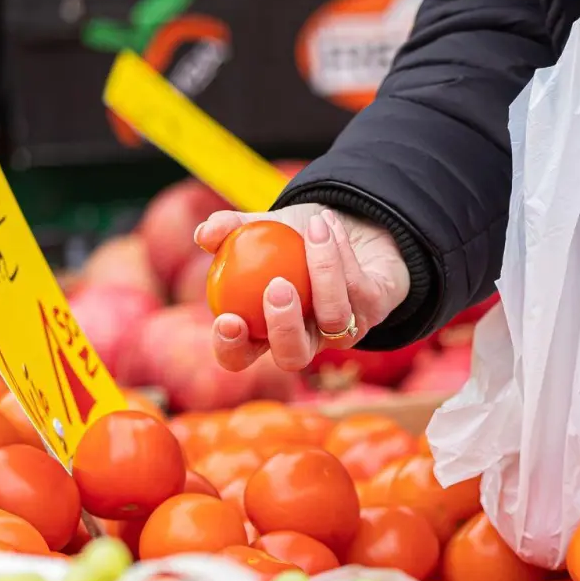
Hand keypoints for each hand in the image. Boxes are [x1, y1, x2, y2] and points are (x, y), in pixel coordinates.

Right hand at [195, 204, 407, 372]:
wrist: (353, 227)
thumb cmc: (296, 238)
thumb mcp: (262, 228)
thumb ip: (231, 229)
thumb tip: (204, 234)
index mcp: (267, 329)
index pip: (241, 356)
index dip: (232, 348)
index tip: (227, 319)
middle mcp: (306, 339)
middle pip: (292, 357)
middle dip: (284, 328)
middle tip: (277, 287)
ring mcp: (343, 331)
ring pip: (334, 319)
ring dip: (324, 270)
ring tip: (313, 227)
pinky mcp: (375, 312)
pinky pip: (358, 288)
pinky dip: (341, 251)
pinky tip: (328, 223)